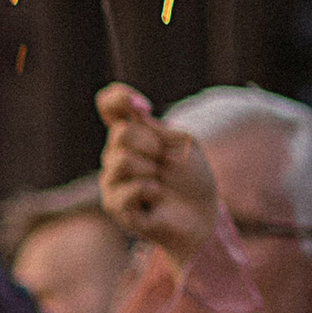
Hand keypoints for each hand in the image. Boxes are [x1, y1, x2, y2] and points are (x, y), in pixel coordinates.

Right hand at [97, 83, 216, 267]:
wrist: (201, 214)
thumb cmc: (192, 179)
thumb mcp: (183, 145)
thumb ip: (158, 128)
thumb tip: (135, 109)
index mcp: (133, 135)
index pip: (111, 105)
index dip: (118, 98)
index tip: (143, 105)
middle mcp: (115, 154)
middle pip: (121, 132)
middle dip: (152, 145)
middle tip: (164, 163)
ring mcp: (111, 180)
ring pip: (121, 160)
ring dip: (151, 171)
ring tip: (160, 183)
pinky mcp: (114, 204)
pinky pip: (127, 189)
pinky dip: (151, 191)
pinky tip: (157, 198)